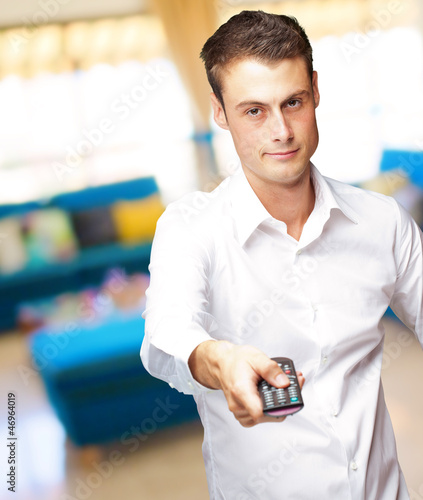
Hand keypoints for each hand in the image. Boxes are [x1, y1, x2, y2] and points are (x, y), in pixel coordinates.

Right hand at [188, 340, 304, 426]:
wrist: (223, 364)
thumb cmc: (236, 360)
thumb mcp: (256, 357)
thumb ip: (271, 369)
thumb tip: (284, 382)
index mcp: (241, 390)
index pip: (260, 412)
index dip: (278, 407)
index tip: (290, 393)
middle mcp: (238, 405)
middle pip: (268, 415)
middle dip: (286, 401)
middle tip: (296, 382)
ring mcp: (240, 412)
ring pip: (266, 417)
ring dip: (280, 405)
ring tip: (286, 386)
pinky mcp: (244, 414)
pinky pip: (261, 417)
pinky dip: (271, 408)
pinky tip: (276, 396)